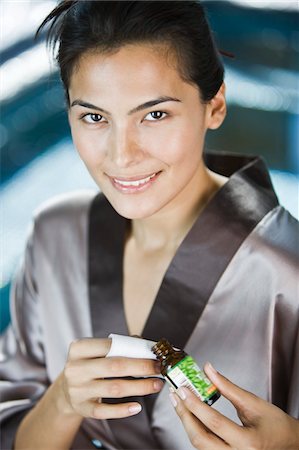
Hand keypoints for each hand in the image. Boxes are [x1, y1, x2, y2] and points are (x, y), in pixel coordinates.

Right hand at [57, 338, 162, 419]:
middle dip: (141, 367)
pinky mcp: (81, 408)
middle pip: (115, 366)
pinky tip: (137, 406)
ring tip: (156, 384)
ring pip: (114, 388)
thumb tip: (145, 344)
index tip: (154, 353)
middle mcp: (75, 368)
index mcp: (79, 349)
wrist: (66, 390)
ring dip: (140, 387)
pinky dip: (122, 410)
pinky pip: (105, 411)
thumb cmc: (88, 365)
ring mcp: (77, 389)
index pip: (109, 345)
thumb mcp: (95, 352)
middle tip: (159, 368)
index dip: (134, 349)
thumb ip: (118, 345)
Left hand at [170, 362, 298, 449]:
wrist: (289, 445)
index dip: (195, 405)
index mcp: (248, 442)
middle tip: (177, 397)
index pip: (214, 422)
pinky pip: (206, 448)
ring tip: (181, 404)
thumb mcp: (254, 403)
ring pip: (200, 446)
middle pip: (201, 440)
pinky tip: (192, 417)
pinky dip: (197, 432)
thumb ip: (228, 387)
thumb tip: (209, 370)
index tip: (183, 390)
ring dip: (188, 423)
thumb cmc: (276, 425)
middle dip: (185, 416)